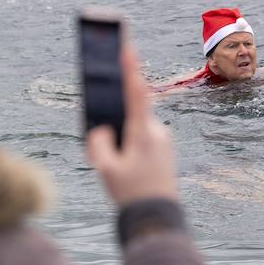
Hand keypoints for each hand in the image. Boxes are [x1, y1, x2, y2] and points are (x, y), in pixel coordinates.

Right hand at [86, 43, 178, 205]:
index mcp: (142, 133)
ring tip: (115, 170)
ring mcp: (163, 140)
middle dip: (115, 122)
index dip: (130, 69)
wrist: (157, 217)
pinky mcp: (164, 149)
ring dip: (122, 139)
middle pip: (131, 113)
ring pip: (135, 127)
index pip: (136, 93)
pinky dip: (130, 147)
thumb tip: (102, 130)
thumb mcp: (105, 169)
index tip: (127, 47)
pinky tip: (124, 170)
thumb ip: (99, 143)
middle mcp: (156, 131)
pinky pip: (142, 139)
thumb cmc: (131, 193)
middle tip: (107, 144)